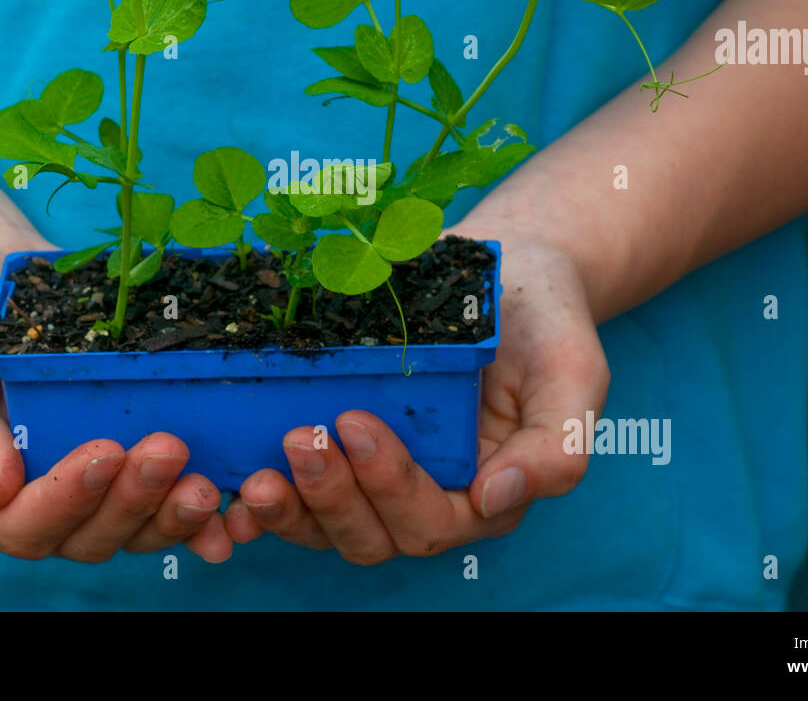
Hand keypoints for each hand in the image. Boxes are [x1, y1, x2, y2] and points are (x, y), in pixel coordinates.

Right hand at [0, 240, 232, 562]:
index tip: (107, 449)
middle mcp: (17, 508)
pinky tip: (228, 502)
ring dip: (168, 515)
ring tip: (206, 481)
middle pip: (81, 537)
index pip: (19, 525)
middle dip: (130, 502)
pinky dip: (191, 514)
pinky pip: (154, 509)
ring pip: (126, 532)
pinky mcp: (114, 473)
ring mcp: (72, 494)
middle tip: (170, 448)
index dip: (68, 498)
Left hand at [224, 227, 608, 563]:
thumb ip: (558, 447)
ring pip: (327, 526)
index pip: (431, 520)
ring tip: (258, 472)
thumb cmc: (544, 322)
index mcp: (484, 493)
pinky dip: (265, 500)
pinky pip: (299, 491)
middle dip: (331, 497)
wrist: (505, 272)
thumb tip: (496, 499)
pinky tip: (232, 482)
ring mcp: (377, 475)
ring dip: (292, 508)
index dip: (388, 484)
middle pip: (372, 536)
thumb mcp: (575, 376)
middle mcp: (426, 495)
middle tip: (301, 438)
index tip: (354, 421)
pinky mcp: (340, 447)